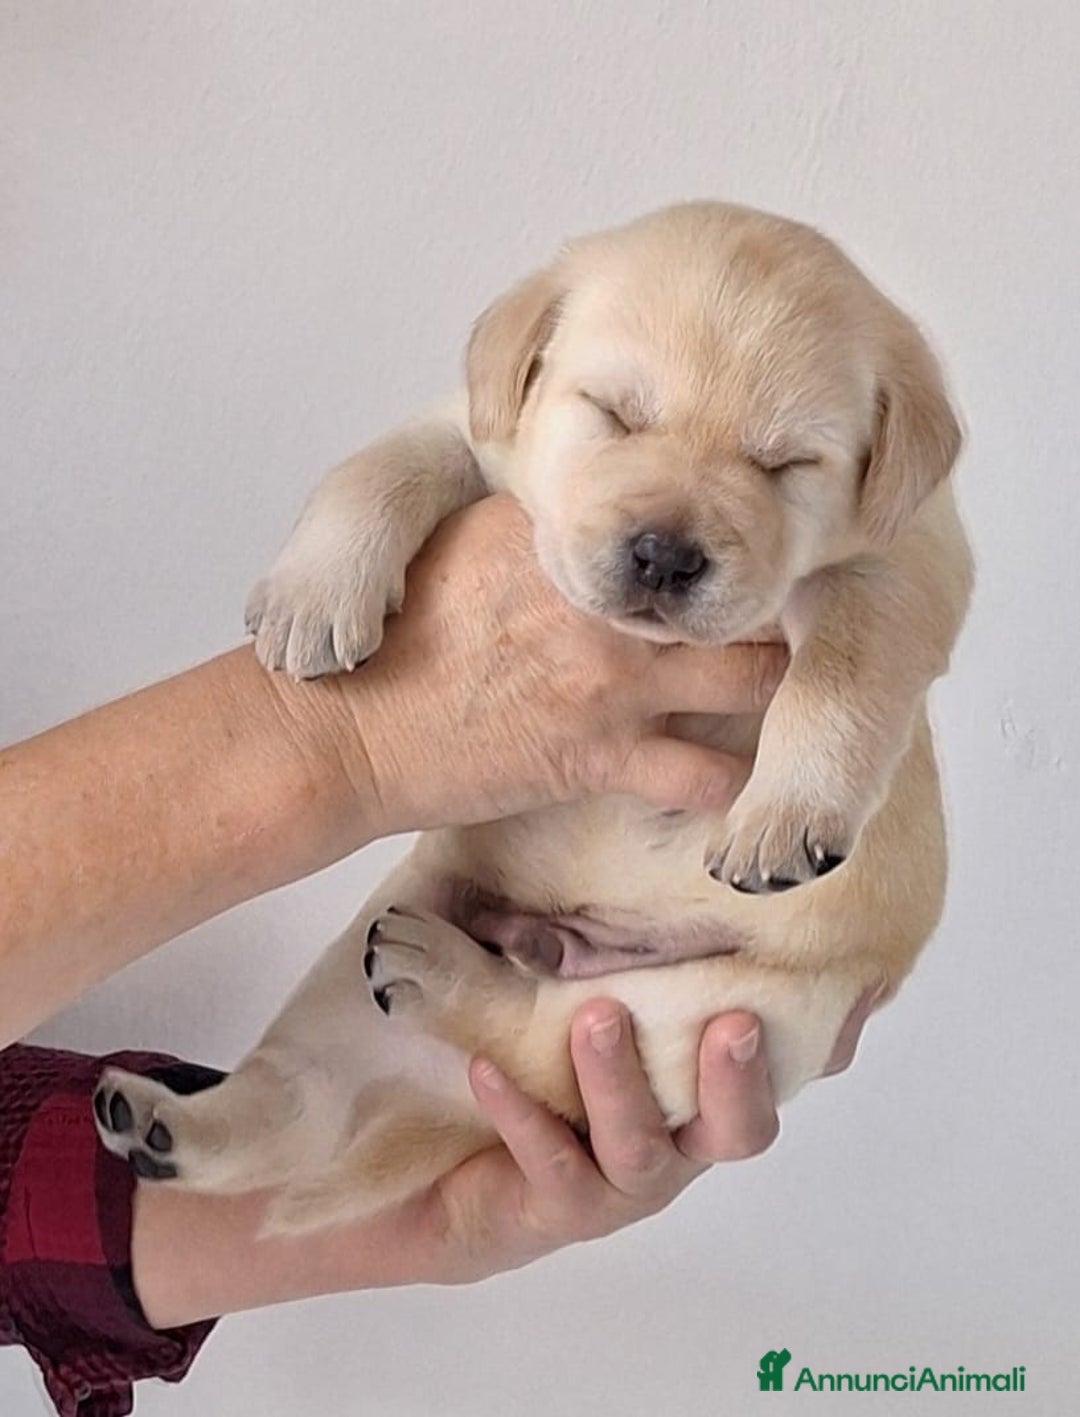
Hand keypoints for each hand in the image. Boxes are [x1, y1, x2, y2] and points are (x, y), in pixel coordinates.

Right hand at [287, 495, 787, 836]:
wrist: (342, 731)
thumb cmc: (388, 641)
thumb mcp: (457, 546)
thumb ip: (535, 529)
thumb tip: (584, 522)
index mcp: (564, 534)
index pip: (678, 518)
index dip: (722, 531)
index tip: (748, 542)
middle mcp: (603, 599)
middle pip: (741, 586)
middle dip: (775, 602)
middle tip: (790, 619)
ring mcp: (611, 679)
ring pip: (755, 675)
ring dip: (775, 685)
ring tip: (788, 693)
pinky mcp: (602, 756)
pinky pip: (709, 778)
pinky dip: (738, 787)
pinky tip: (746, 785)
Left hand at [382, 987, 877, 1285]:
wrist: (454, 1165)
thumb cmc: (541, 1057)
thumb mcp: (589, 982)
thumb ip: (643, 939)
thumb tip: (695, 849)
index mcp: (704, 1088)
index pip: (791, 1067)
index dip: (828, 1033)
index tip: (852, 981)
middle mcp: (679, 1140)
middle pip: (739, 1129)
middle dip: (739, 1080)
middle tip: (733, 1025)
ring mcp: (621, 1181)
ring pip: (643, 1150)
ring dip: (622, 1083)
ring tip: (598, 1017)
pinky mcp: (556, 1207)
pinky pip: (550, 1169)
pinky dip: (526, 1117)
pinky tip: (492, 1069)